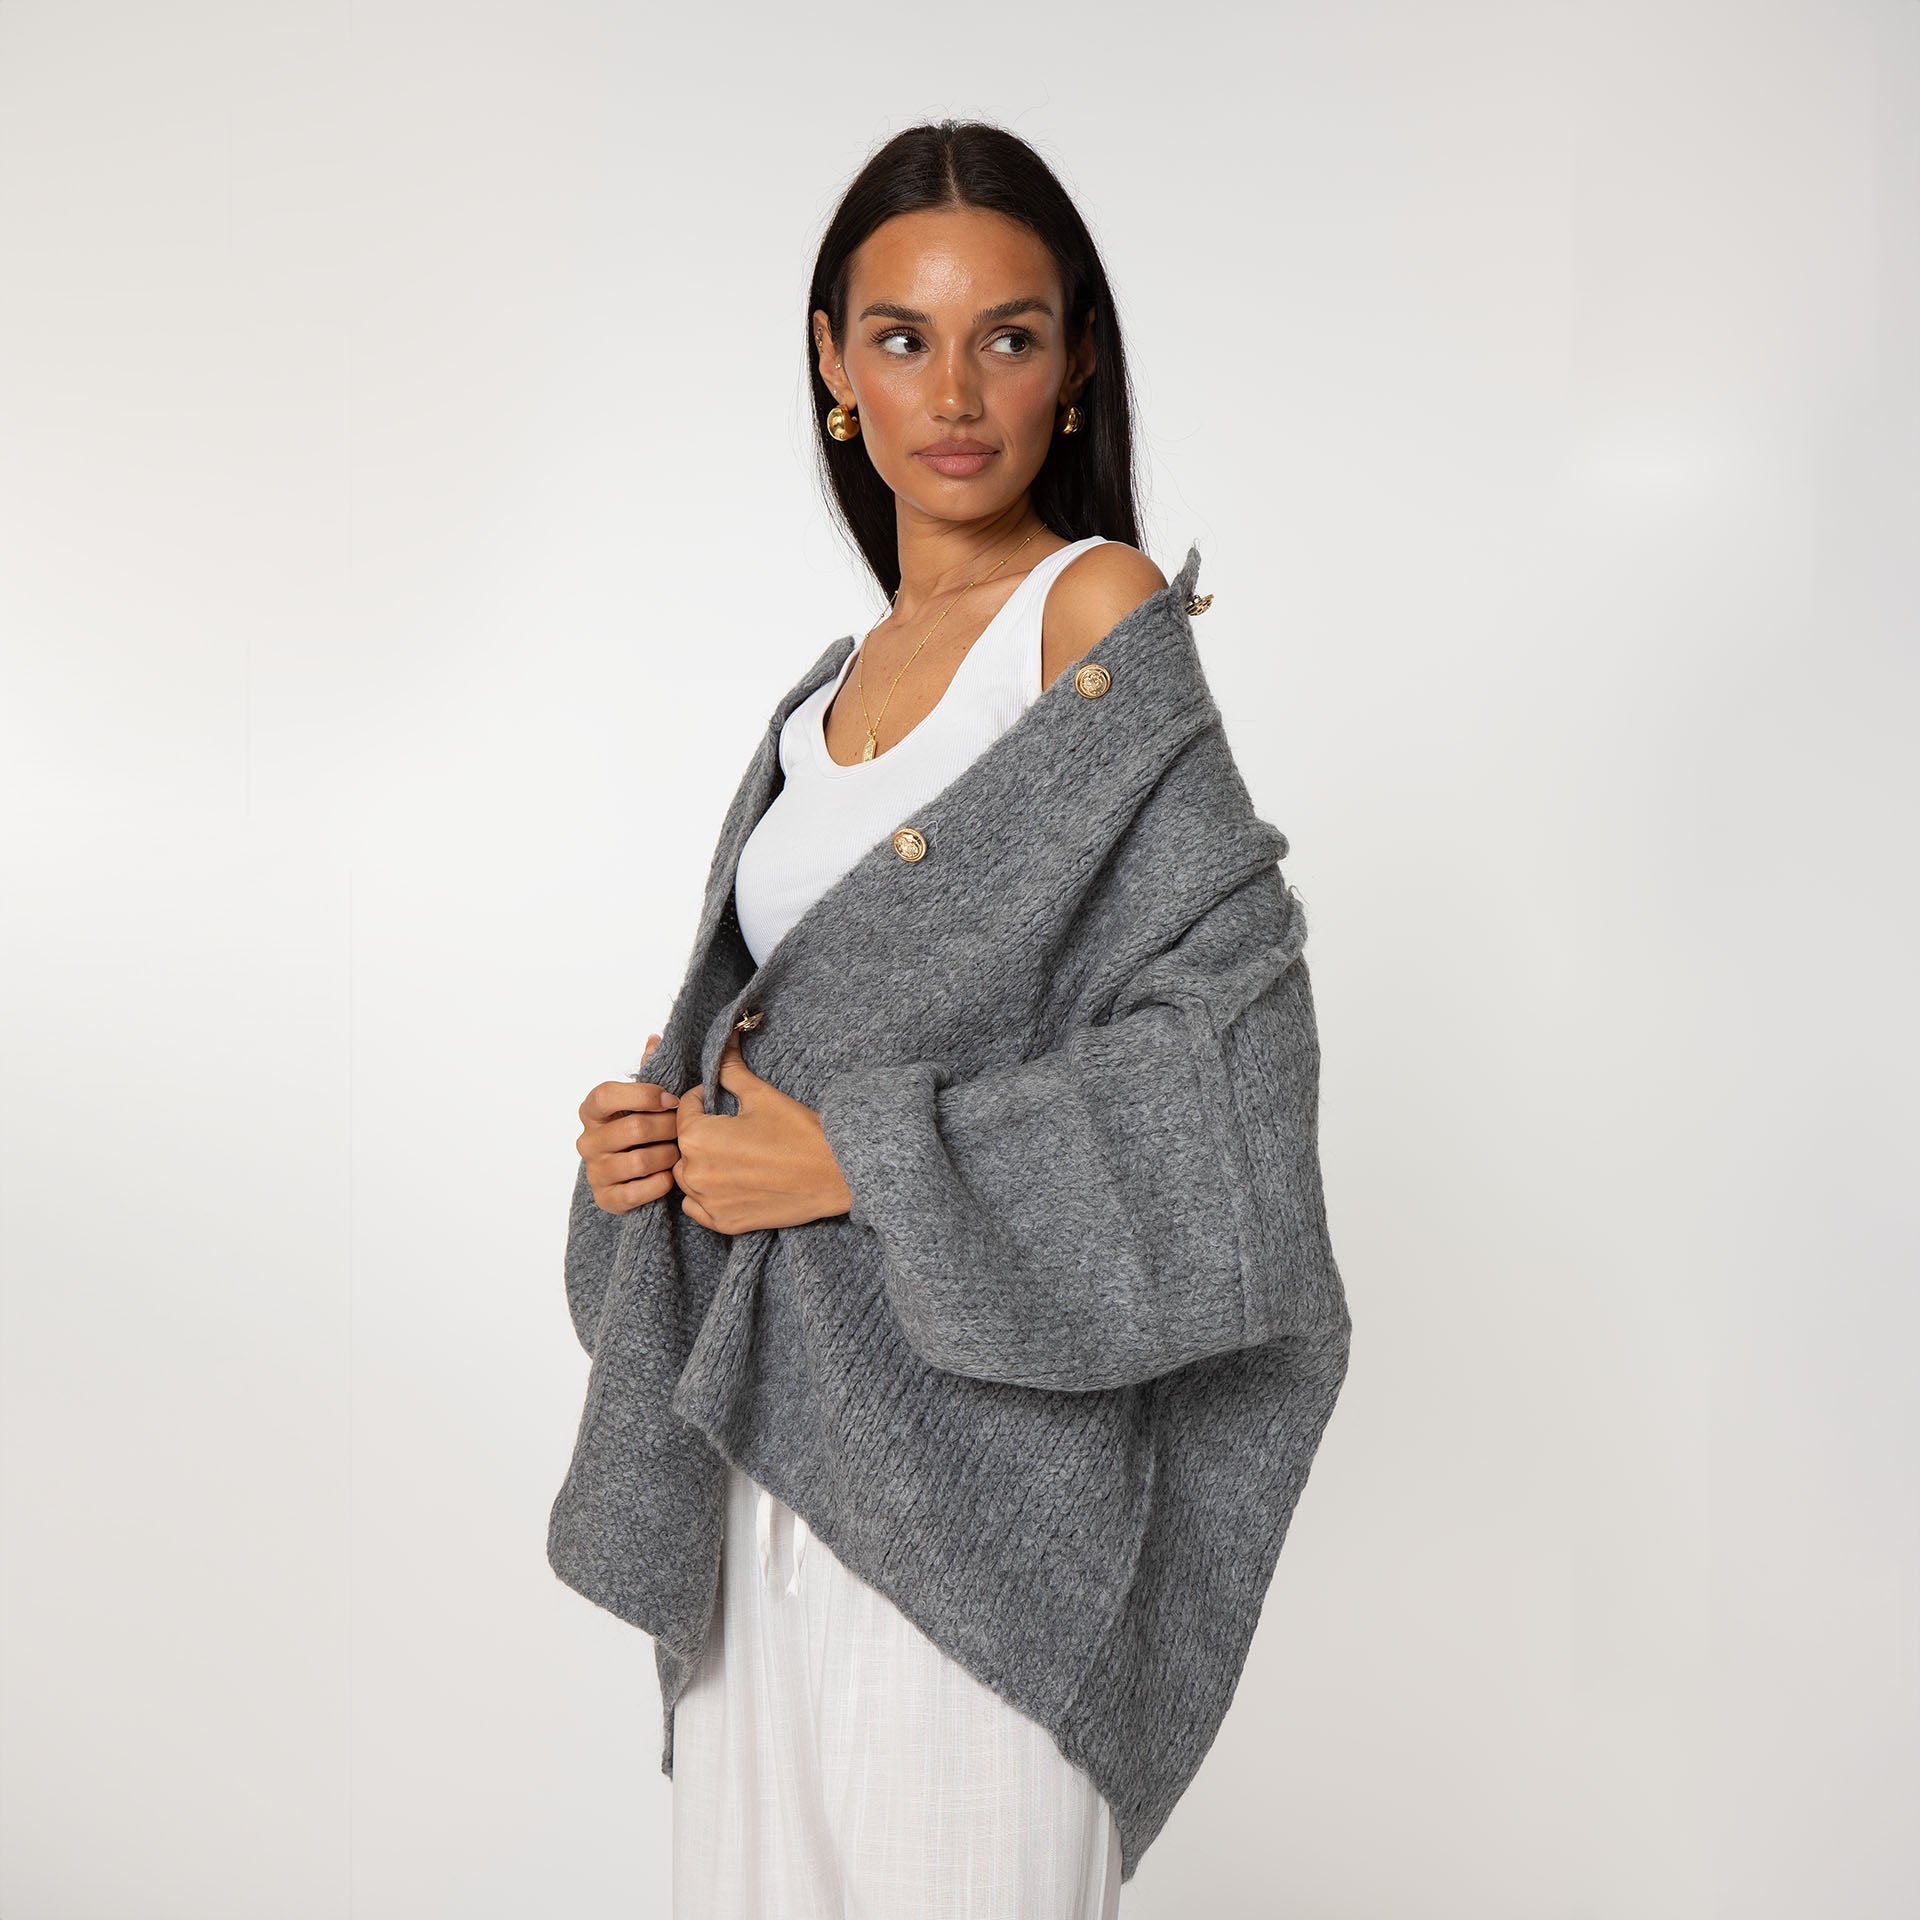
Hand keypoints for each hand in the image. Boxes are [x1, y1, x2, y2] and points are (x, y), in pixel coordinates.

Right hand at [576, 1031, 680, 1213]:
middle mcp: (588, 1140)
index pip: (606, 1095)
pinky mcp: (605, 1199)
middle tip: (688, 1129)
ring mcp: (595, 1171)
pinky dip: (659, 1184)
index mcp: (593, 1110)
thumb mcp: (647, 1099)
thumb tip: (655, 1039)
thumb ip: (651, 1071)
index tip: (673, 1099)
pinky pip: (636, 1193)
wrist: (636, 1174)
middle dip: (668, 1128)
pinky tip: (671, 1177)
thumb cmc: (645, 1127)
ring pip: (638, 1162)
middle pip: (633, 1129)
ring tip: (682, 1153)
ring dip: (668, 1157)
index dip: (642, 1095)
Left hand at [673, 1030, 853, 1233]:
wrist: (835, 1173)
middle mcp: (695, 1173)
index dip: (703, 1099)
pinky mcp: (724, 1224)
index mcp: (698, 1137)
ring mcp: (708, 1202)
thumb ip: (731, 1070)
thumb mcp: (761, 1095)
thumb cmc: (800, 1133)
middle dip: (701, 1133)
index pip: (684, 1109)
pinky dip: (706, 1196)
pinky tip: (730, 1183)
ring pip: (687, 1177)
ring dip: (701, 1164)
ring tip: (732, 1155)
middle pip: (683, 1145)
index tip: (719, 1099)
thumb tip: (723, 1044)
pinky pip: (697, 1208)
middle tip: (731, 1128)